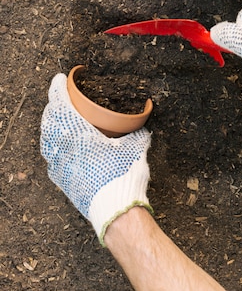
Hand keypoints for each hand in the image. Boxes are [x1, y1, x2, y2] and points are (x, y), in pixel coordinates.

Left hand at [41, 73, 152, 245]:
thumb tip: (144, 127)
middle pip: (50, 122)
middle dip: (53, 107)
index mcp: (79, 134)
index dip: (58, 89)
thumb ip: (137, 133)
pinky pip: (52, 158)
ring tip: (56, 120)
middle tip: (58, 99)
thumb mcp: (135, 148)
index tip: (59, 79)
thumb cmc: (123, 176)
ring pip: (47, 140)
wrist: (116, 211)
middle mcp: (64, 149)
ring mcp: (60, 167)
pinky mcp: (63, 181)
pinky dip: (53, 147)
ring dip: (50, 127)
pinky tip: (60, 148)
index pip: (62, 105)